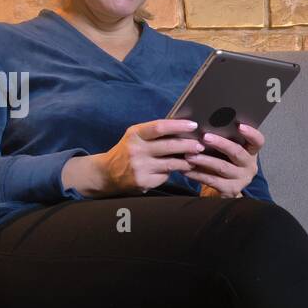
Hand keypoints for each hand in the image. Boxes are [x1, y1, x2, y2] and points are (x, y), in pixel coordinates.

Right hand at [89, 119, 204, 196]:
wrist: (107, 173)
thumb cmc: (127, 151)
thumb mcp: (135, 136)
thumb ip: (154, 132)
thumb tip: (183, 128)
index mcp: (135, 134)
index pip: (160, 127)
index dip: (178, 125)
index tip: (193, 125)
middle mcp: (136, 150)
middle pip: (169, 146)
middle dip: (189, 145)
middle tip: (201, 145)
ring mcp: (140, 167)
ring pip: (171, 164)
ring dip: (187, 161)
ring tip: (196, 158)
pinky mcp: (144, 182)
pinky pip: (165, 176)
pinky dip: (173, 172)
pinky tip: (178, 170)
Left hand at [186, 123, 263, 198]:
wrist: (227, 188)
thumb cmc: (225, 161)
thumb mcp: (228, 151)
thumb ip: (224, 138)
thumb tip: (204, 122)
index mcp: (251, 152)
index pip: (258, 141)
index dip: (251, 133)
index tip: (240, 125)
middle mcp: (249, 165)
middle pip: (237, 152)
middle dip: (220, 143)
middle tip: (204, 137)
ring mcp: (241, 179)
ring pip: (222, 167)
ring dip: (204, 160)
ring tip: (189, 154)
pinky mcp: (230, 190)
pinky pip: (211, 180)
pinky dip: (197, 174)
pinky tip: (186, 169)